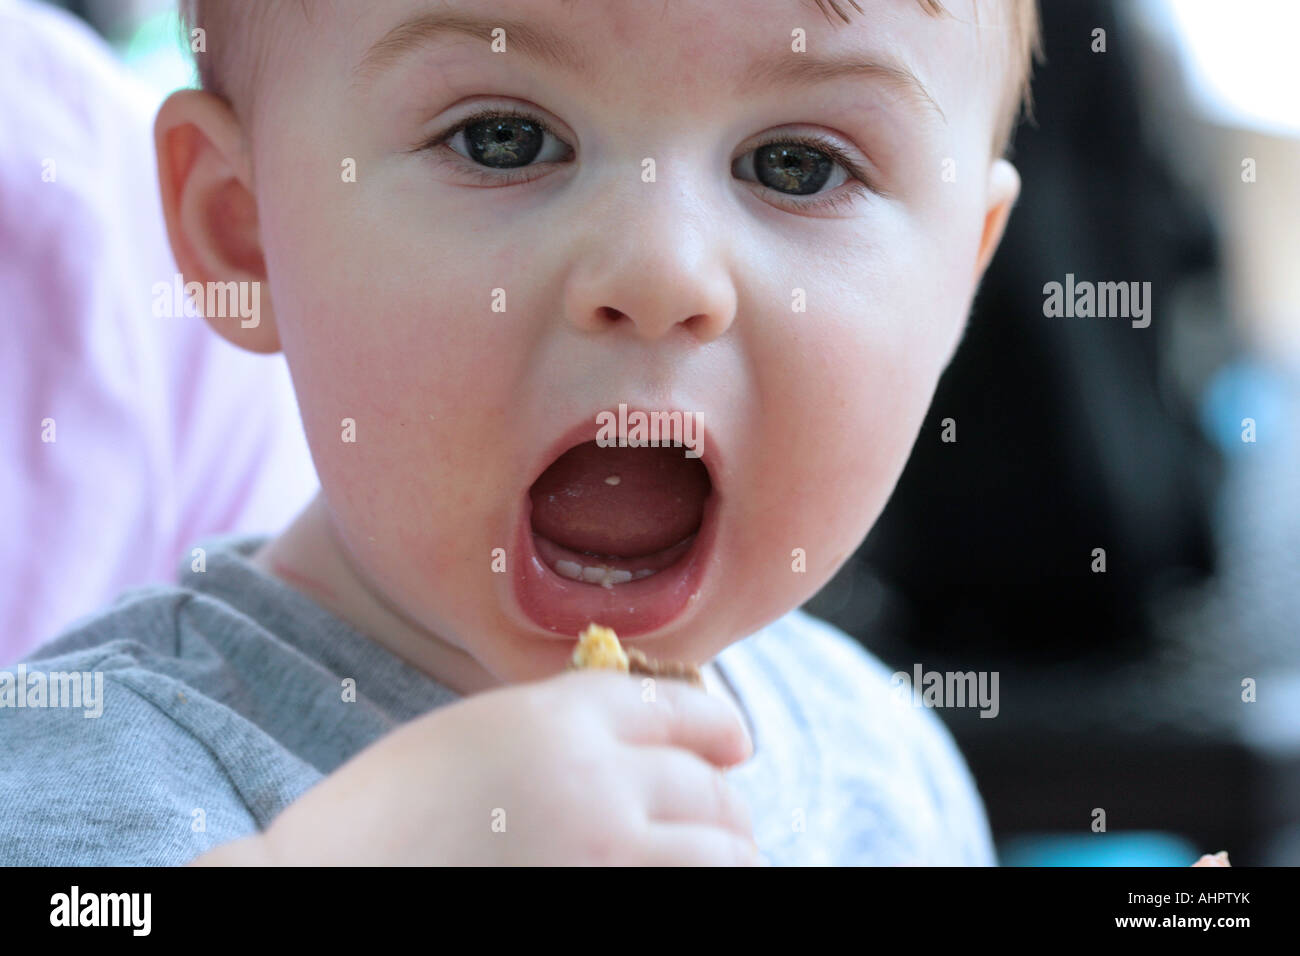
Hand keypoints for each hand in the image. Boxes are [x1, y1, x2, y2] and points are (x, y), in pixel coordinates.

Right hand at [196, 668, 757, 864]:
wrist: (316, 888)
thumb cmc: (379, 821)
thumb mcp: (469, 739)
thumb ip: (555, 734)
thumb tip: (636, 754)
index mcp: (557, 715)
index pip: (678, 705)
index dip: (718, 725)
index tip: (735, 744)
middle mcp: (597, 777)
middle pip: (706, 781)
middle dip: (724, 800)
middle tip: (727, 819)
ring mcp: (607, 854)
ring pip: (722, 849)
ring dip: (727, 852)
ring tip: (720, 860)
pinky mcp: (604, 909)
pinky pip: (690, 892)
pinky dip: (698, 886)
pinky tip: (684, 883)